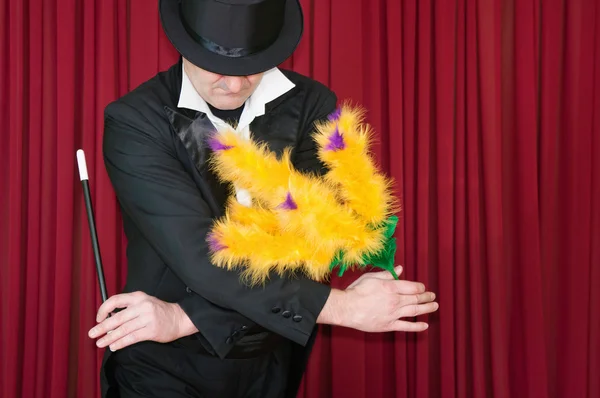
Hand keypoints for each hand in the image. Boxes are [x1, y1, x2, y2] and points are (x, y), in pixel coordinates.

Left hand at [88, 291, 196, 350]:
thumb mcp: (144, 303)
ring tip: (100, 343)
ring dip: (109, 337)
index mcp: (138, 297)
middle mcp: (142, 306)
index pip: (116, 300)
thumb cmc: (159, 311)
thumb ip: (128, 308)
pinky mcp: (152, 330)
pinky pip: (132, 338)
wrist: (179, 318)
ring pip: (123, 329)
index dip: (104, 309)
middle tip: (92, 334)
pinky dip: (121, 343)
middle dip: (102, 327)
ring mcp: (147, 318)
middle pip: (117, 317)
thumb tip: (108, 320)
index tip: (98, 318)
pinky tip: (114, 346)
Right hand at [317, 266, 437, 331]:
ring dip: (427, 308)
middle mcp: (395, 300)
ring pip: (415, 311)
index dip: (420, 287)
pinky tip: (425, 325)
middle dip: (426, 297)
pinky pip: (406, 326)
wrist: (347, 308)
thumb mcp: (371, 276)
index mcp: (391, 287)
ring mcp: (393, 314)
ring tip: (434, 306)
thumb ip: (387, 274)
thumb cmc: (357, 290)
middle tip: (433, 296)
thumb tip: (400, 269)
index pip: (412, 287)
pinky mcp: (389, 325)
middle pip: (416, 298)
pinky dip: (417, 326)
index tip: (423, 287)